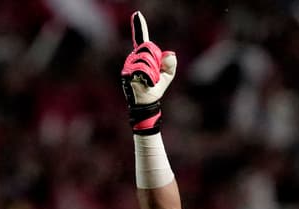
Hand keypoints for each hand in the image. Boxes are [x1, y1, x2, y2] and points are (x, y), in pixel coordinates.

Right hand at [120, 11, 177, 134]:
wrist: (148, 103)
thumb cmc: (155, 88)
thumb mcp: (167, 75)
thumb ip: (170, 64)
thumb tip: (169, 54)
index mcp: (142, 56)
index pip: (141, 39)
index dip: (139, 26)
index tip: (137, 14)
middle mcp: (133, 58)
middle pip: (148, 48)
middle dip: (156, 61)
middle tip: (154, 75)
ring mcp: (129, 66)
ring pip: (146, 59)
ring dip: (153, 72)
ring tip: (150, 81)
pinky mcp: (127, 74)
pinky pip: (143, 70)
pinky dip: (149, 77)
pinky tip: (147, 83)